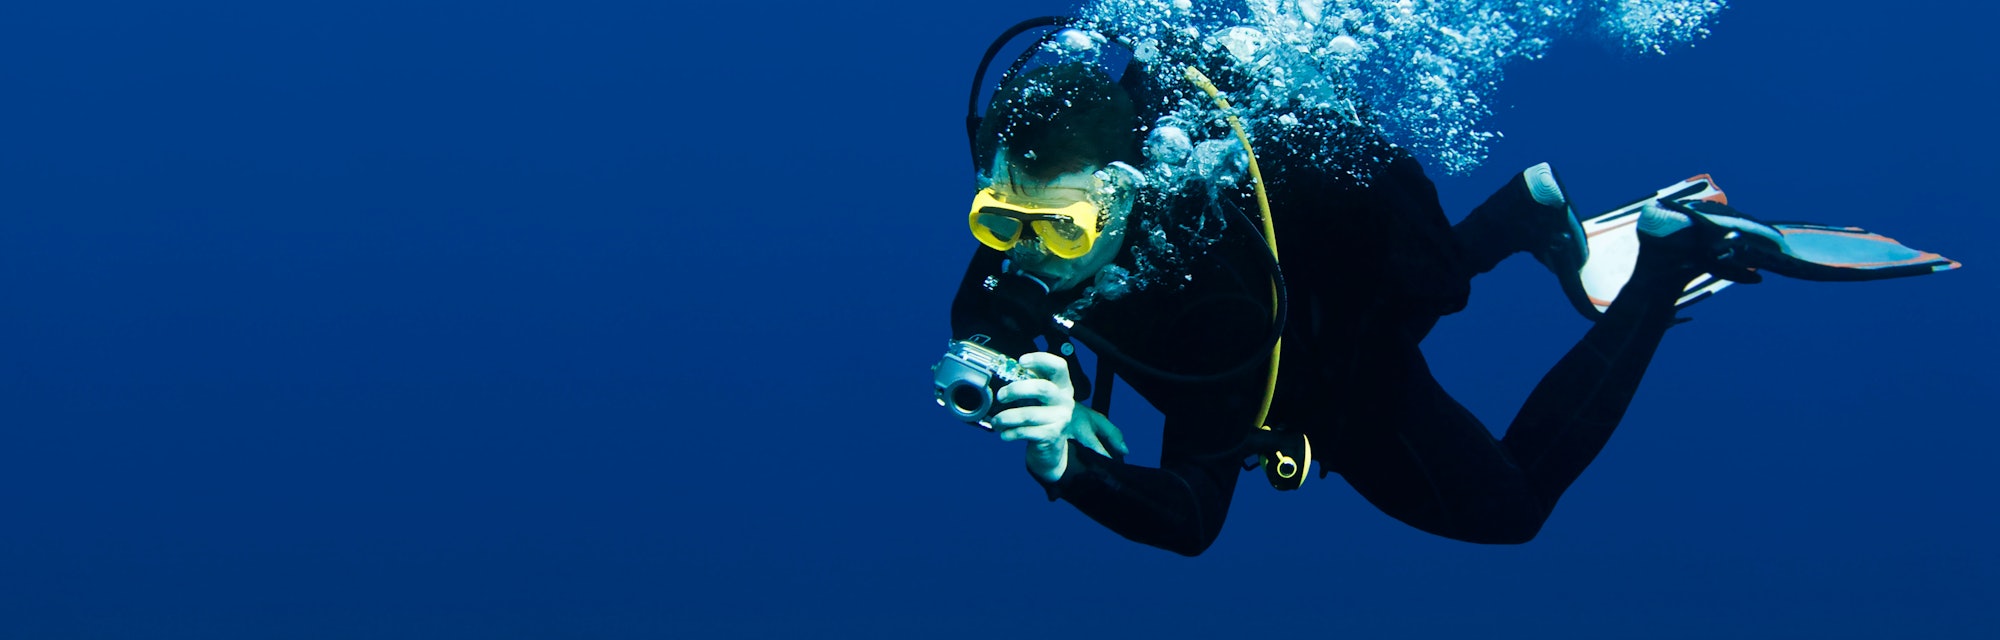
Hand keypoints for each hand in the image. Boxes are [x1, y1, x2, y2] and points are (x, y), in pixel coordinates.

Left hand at [992, 353, 1128, 482]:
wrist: (1051, 447)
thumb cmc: (1040, 416)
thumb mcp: (1039, 398)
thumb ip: (1027, 384)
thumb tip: (1001, 372)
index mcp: (1062, 385)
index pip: (1059, 366)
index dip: (1041, 360)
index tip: (1021, 361)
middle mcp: (1064, 400)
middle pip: (1042, 388)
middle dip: (1016, 390)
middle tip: (1000, 396)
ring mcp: (1060, 419)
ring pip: (1029, 414)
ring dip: (1007, 417)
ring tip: (996, 421)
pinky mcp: (1052, 436)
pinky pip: (1026, 432)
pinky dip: (1011, 433)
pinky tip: (1004, 434)